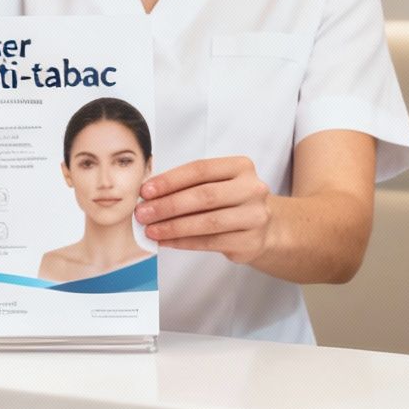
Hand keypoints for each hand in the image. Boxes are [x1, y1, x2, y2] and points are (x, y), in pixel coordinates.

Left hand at [134, 156, 275, 264]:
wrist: (264, 226)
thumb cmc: (231, 200)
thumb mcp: (218, 183)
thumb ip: (190, 185)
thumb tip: (150, 196)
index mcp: (241, 167)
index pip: (200, 170)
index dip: (170, 180)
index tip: (146, 191)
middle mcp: (252, 189)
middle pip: (204, 196)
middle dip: (168, 205)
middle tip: (143, 213)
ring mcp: (254, 216)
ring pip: (207, 222)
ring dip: (173, 227)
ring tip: (150, 230)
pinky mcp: (250, 241)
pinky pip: (210, 242)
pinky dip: (184, 242)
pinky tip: (166, 241)